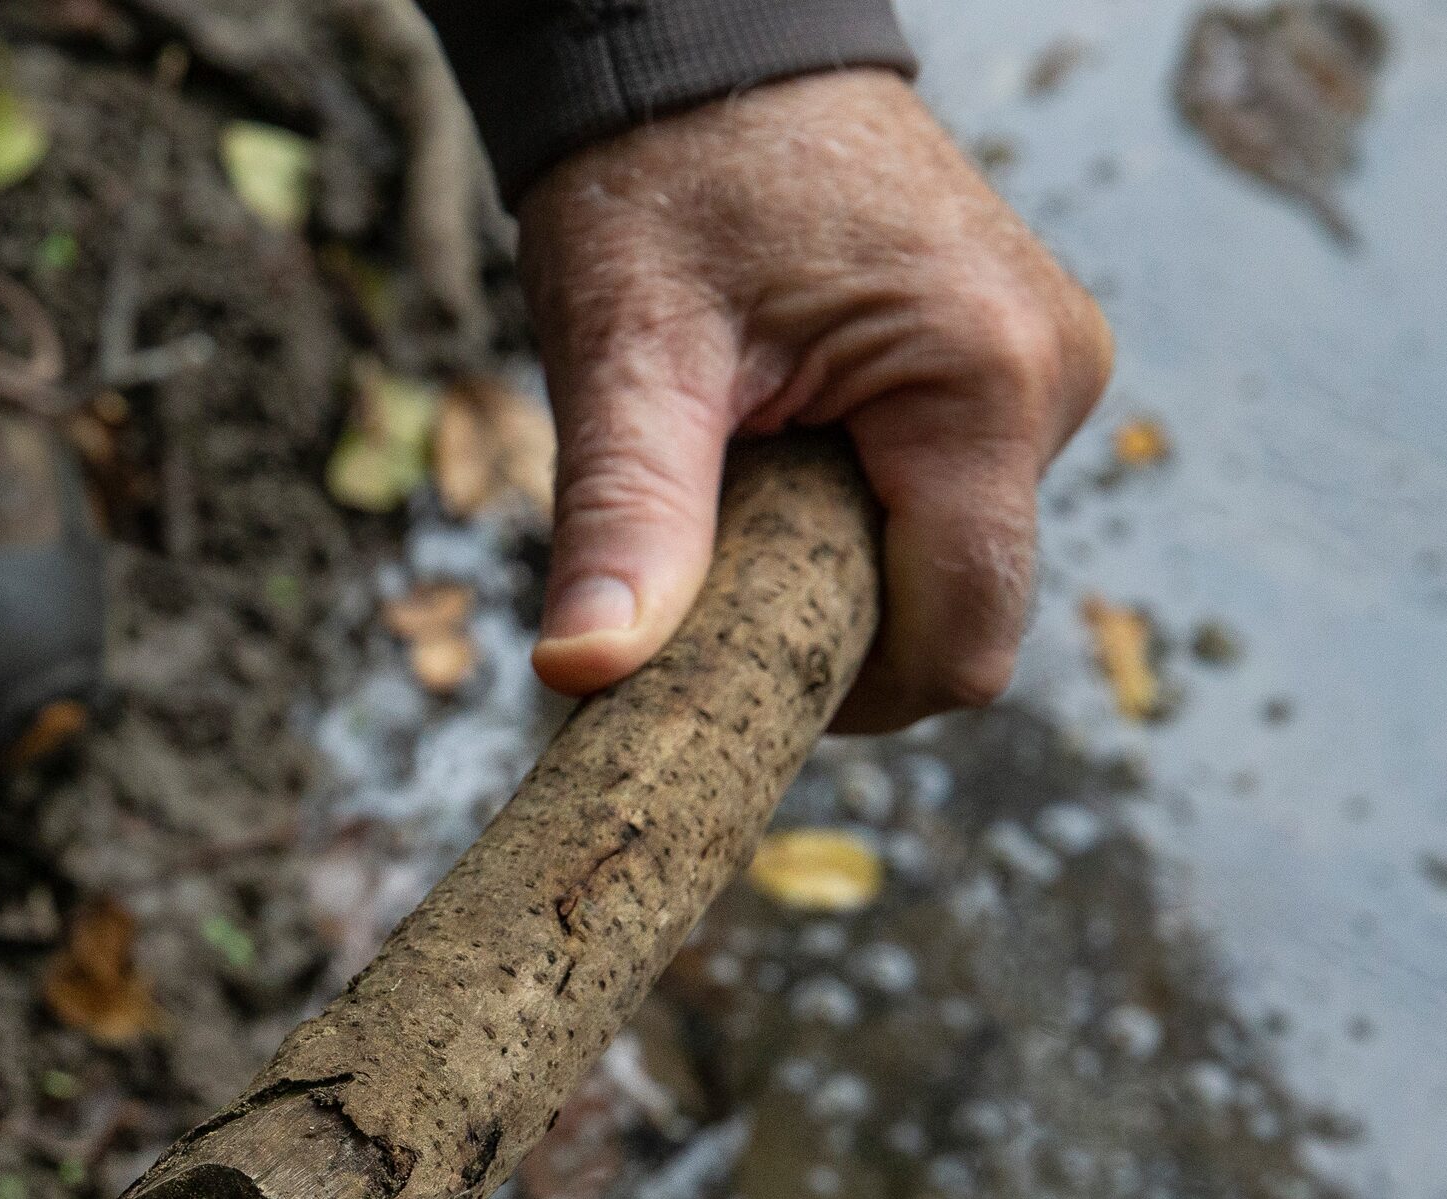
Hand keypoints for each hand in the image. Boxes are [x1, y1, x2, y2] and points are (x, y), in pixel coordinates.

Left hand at [515, 69, 1113, 728]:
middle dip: (824, 626)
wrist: (706, 51)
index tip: (722, 672)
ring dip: (830, 564)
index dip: (839, 697)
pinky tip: (779, 437)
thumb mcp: (628, 352)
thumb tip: (582, 673)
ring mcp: (1047, 372)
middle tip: (704, 552)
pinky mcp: (1014, 367)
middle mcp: (1053, 381)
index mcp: (985, 384)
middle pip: (951, 613)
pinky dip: (851, 512)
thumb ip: (622, 520)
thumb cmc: (663, 175)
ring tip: (737, 462)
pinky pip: (942, 502)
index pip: (956, 642)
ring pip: (942, 564)